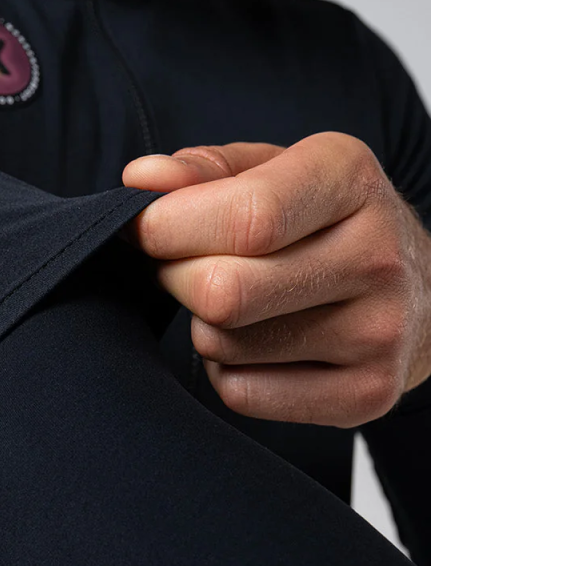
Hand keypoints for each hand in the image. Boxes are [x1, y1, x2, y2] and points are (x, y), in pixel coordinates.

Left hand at [122, 133, 429, 426]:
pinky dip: (228, 371)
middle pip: (224, 290)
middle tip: (183, 269)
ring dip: (203, 326)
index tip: (144, 229)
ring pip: (225, 345)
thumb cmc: (325, 222)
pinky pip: (243, 395)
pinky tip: (258, 345)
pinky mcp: (368, 394)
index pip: (246, 216)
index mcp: (351, 179)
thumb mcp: (275, 170)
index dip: (169, 227)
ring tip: (236, 304)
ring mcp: (380, 332)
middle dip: (176, 279)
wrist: (424, 294)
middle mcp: (377, 254)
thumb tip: (141, 181)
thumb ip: (203, 171)